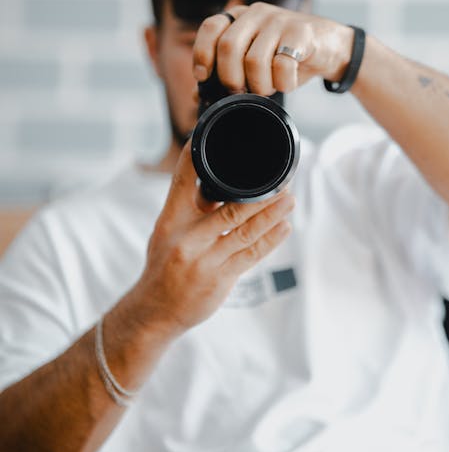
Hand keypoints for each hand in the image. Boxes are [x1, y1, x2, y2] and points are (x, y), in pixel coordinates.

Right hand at [137, 142, 294, 333]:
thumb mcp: (167, 229)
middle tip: (282, 179)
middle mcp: (187, 239)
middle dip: (260, 194)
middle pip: (229, 209)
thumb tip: (218, 181)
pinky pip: (250, 256)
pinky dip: (270, 240)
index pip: (184, 182)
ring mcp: (204, 261)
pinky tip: (284, 227)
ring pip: (245, 232)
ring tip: (289, 199)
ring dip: (271, 214)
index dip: (197, 159)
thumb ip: (190, 205)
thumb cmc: (164, 264)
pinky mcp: (219, 279)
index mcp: (172, 220)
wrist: (155, 310)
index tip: (220, 141)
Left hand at [192, 3, 353, 94]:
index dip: (202, 54)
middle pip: (228, 47)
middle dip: (230, 78)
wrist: (330, 48)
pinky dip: (283, 83)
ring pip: (254, 60)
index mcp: (239, 17)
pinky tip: (287, 83)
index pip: (210, 28)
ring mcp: (279, 20)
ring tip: (268, 87)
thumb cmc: (286, 57)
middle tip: (241, 90)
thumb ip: (226, 74)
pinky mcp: (301, 32)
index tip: (203, 77)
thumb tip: (196, 96)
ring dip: (259, 84)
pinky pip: (282, 65)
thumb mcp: (254, 63)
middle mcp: (256, 13)